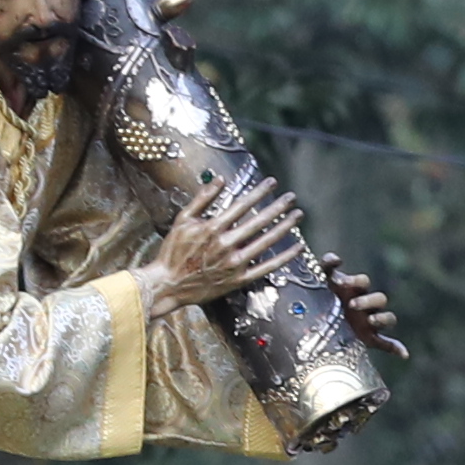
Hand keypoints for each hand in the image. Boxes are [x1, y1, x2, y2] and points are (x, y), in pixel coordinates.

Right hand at [147, 173, 310, 316]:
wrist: (168, 285)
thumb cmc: (173, 251)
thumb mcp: (182, 220)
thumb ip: (202, 198)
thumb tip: (220, 179)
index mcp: (213, 227)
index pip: (242, 204)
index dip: (260, 192)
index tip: (272, 182)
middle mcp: (226, 244)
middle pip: (258, 221)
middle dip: (277, 207)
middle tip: (292, 196)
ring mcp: (234, 263)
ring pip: (266, 242)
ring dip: (284, 227)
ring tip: (297, 216)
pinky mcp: (238, 280)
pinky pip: (267, 268)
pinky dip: (284, 258)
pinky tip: (297, 248)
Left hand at [321, 256, 404, 357]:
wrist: (315, 322)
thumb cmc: (321, 296)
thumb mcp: (321, 281)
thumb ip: (327, 265)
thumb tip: (336, 259)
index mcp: (355, 290)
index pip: (364, 282)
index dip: (355, 281)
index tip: (341, 284)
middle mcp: (367, 305)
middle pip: (380, 299)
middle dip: (367, 301)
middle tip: (352, 305)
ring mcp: (370, 322)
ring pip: (389, 318)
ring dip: (382, 319)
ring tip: (370, 321)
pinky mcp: (369, 338)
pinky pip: (387, 343)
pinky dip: (397, 348)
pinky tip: (404, 354)